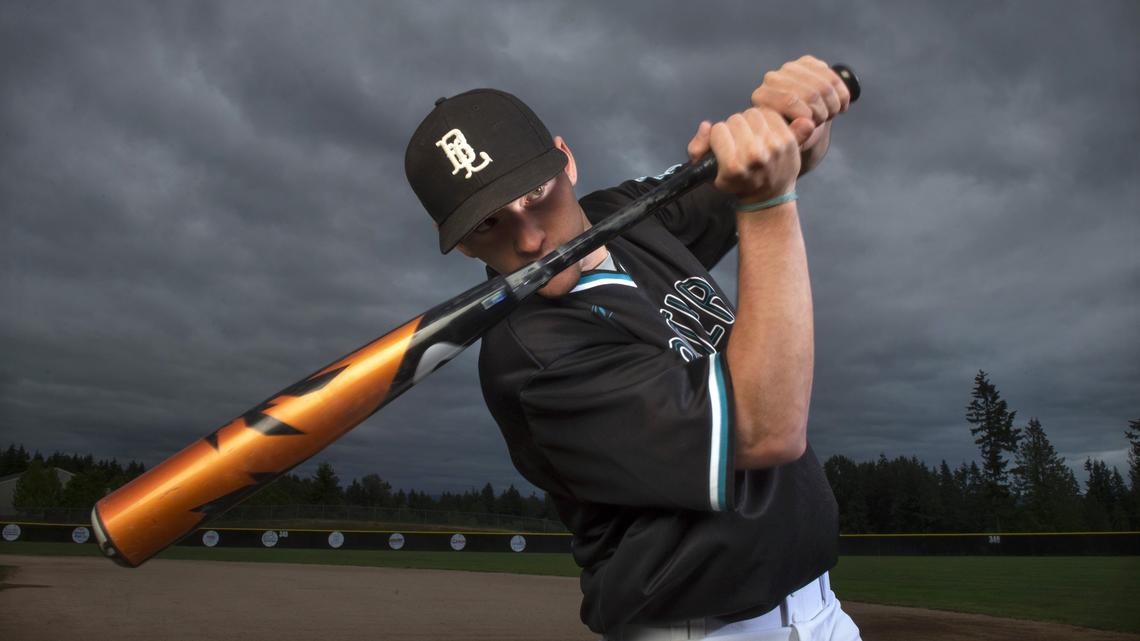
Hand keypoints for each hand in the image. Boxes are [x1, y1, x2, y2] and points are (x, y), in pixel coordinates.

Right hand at [686, 107, 800, 203]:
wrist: (769, 196)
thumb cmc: (736, 183)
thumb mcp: (708, 174)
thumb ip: (697, 149)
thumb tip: (706, 125)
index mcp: (733, 166)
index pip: (718, 130)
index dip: (718, 136)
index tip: (723, 146)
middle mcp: (754, 155)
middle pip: (736, 119)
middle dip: (734, 128)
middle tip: (738, 140)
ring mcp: (774, 147)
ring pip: (753, 113)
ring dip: (750, 122)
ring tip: (751, 135)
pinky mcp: (789, 140)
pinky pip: (772, 114)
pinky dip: (766, 119)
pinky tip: (764, 132)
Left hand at [750, 55, 850, 148]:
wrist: (801, 124)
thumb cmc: (791, 135)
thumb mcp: (791, 140)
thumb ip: (796, 134)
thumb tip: (808, 124)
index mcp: (761, 97)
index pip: (791, 100)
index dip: (808, 116)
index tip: (811, 125)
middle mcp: (772, 78)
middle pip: (811, 94)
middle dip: (822, 113)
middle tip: (822, 121)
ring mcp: (790, 68)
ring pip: (825, 86)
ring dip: (833, 105)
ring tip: (828, 114)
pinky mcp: (808, 62)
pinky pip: (833, 77)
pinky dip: (842, 95)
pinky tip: (839, 106)